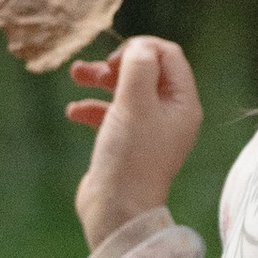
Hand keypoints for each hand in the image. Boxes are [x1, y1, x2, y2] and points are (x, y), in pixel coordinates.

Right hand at [67, 37, 202, 246]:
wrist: (116, 210)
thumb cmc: (130, 157)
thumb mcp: (135, 103)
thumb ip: (138, 67)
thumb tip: (139, 47)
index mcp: (183, 103)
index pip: (169, 55)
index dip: (142, 47)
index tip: (116, 58)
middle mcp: (170, 115)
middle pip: (146, 70)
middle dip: (117, 64)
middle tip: (97, 70)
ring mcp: (148, 130)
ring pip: (125, 90)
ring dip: (100, 80)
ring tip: (76, 77)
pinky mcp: (127, 144)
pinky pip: (111, 114)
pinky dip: (93, 107)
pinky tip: (74, 112)